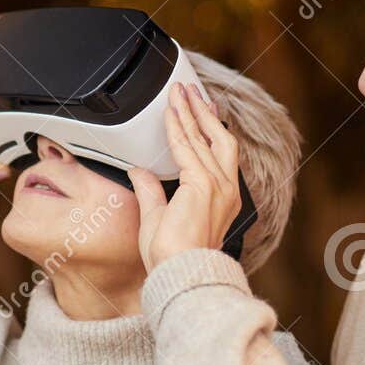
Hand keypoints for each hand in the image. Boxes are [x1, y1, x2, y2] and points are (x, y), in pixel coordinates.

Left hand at [128, 82, 242, 271]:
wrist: (179, 274)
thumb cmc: (172, 258)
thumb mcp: (157, 217)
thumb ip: (151, 191)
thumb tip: (139, 172)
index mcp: (223, 198)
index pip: (219, 153)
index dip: (209, 128)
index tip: (204, 110)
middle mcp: (226, 189)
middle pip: (218, 138)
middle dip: (204, 112)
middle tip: (192, 91)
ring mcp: (217, 186)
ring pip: (202, 137)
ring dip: (189, 111)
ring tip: (180, 91)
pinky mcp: (202, 185)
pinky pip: (186, 147)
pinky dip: (177, 127)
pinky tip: (170, 112)